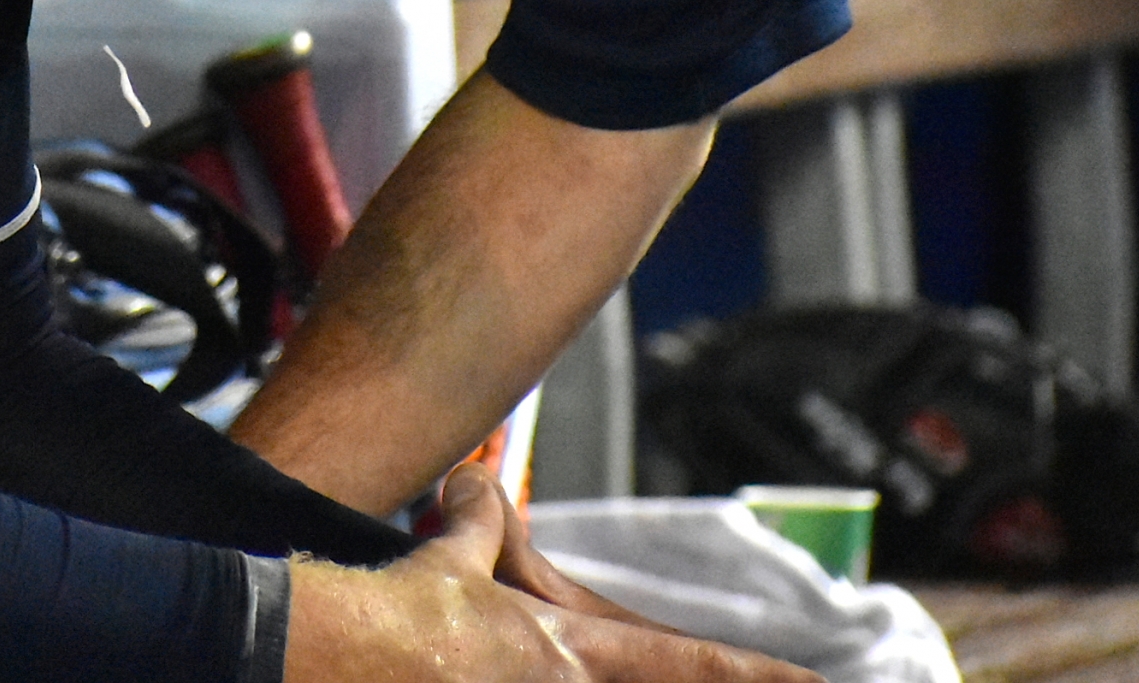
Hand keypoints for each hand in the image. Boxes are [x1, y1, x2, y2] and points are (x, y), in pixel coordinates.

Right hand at [284, 466, 821, 681]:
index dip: (768, 677)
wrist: (341, 659)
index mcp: (575, 652)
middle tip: (798, 682)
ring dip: (620, 681)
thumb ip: (477, 523)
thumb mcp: (447, 561)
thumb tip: (476, 477)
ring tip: (622, 664)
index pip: (698, 665)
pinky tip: (544, 676)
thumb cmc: (399, 612)